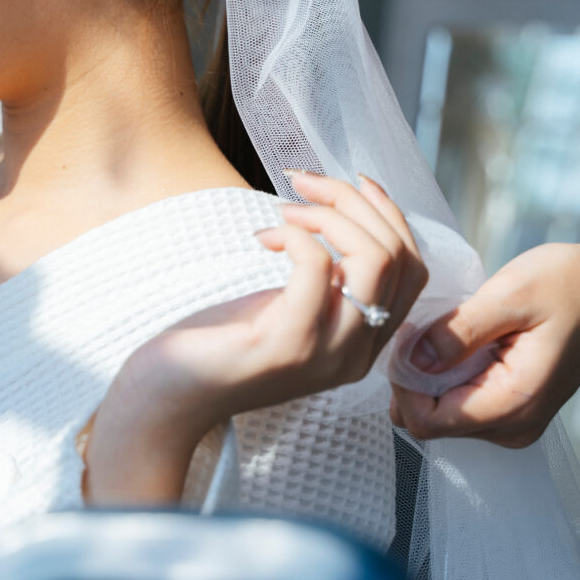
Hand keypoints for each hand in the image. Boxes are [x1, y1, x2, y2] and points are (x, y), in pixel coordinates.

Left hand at [92, 172, 429, 482]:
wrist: (168, 397)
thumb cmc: (219, 342)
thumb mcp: (287, 305)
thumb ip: (326, 277)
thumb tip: (342, 209)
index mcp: (363, 343)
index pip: (412, 269)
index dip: (390, 216)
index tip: (354, 183)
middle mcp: (357, 353)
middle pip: (398, 257)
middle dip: (355, 203)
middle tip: (304, 184)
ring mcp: (328, 353)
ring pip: (375, 260)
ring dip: (332, 215)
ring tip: (287, 212)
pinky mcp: (288, 346)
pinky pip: (319, 268)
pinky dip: (296, 237)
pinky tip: (265, 238)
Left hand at [388, 241, 579, 448]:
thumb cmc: (568, 285)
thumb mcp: (511, 294)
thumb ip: (459, 331)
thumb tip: (411, 360)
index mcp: (514, 402)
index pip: (429, 422)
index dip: (403, 385)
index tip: (404, 340)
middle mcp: (514, 426)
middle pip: (432, 422)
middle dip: (413, 380)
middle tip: (419, 330)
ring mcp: (515, 423)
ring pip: (443, 415)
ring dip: (430, 377)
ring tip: (445, 332)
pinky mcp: (514, 411)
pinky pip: (462, 404)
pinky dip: (448, 376)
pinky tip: (459, 343)